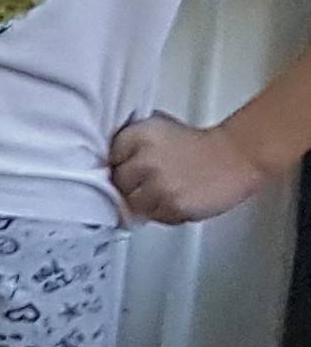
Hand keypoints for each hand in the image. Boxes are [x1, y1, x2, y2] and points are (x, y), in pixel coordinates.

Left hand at [112, 115, 276, 223]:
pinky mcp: (172, 205)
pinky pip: (156, 217)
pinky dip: (165, 214)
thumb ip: (133, 143)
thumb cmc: (199, 145)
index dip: (122, 166)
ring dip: (147, 203)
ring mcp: (157, 184)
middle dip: (132, 186)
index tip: (133, 170)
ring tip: (166, 193)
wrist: (236, 156)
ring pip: (134, 204)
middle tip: (150, 184)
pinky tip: (180, 200)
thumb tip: (112, 160)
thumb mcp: (159, 129)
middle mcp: (144, 159)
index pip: (110, 159)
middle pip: (119, 183)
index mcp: (137, 136)